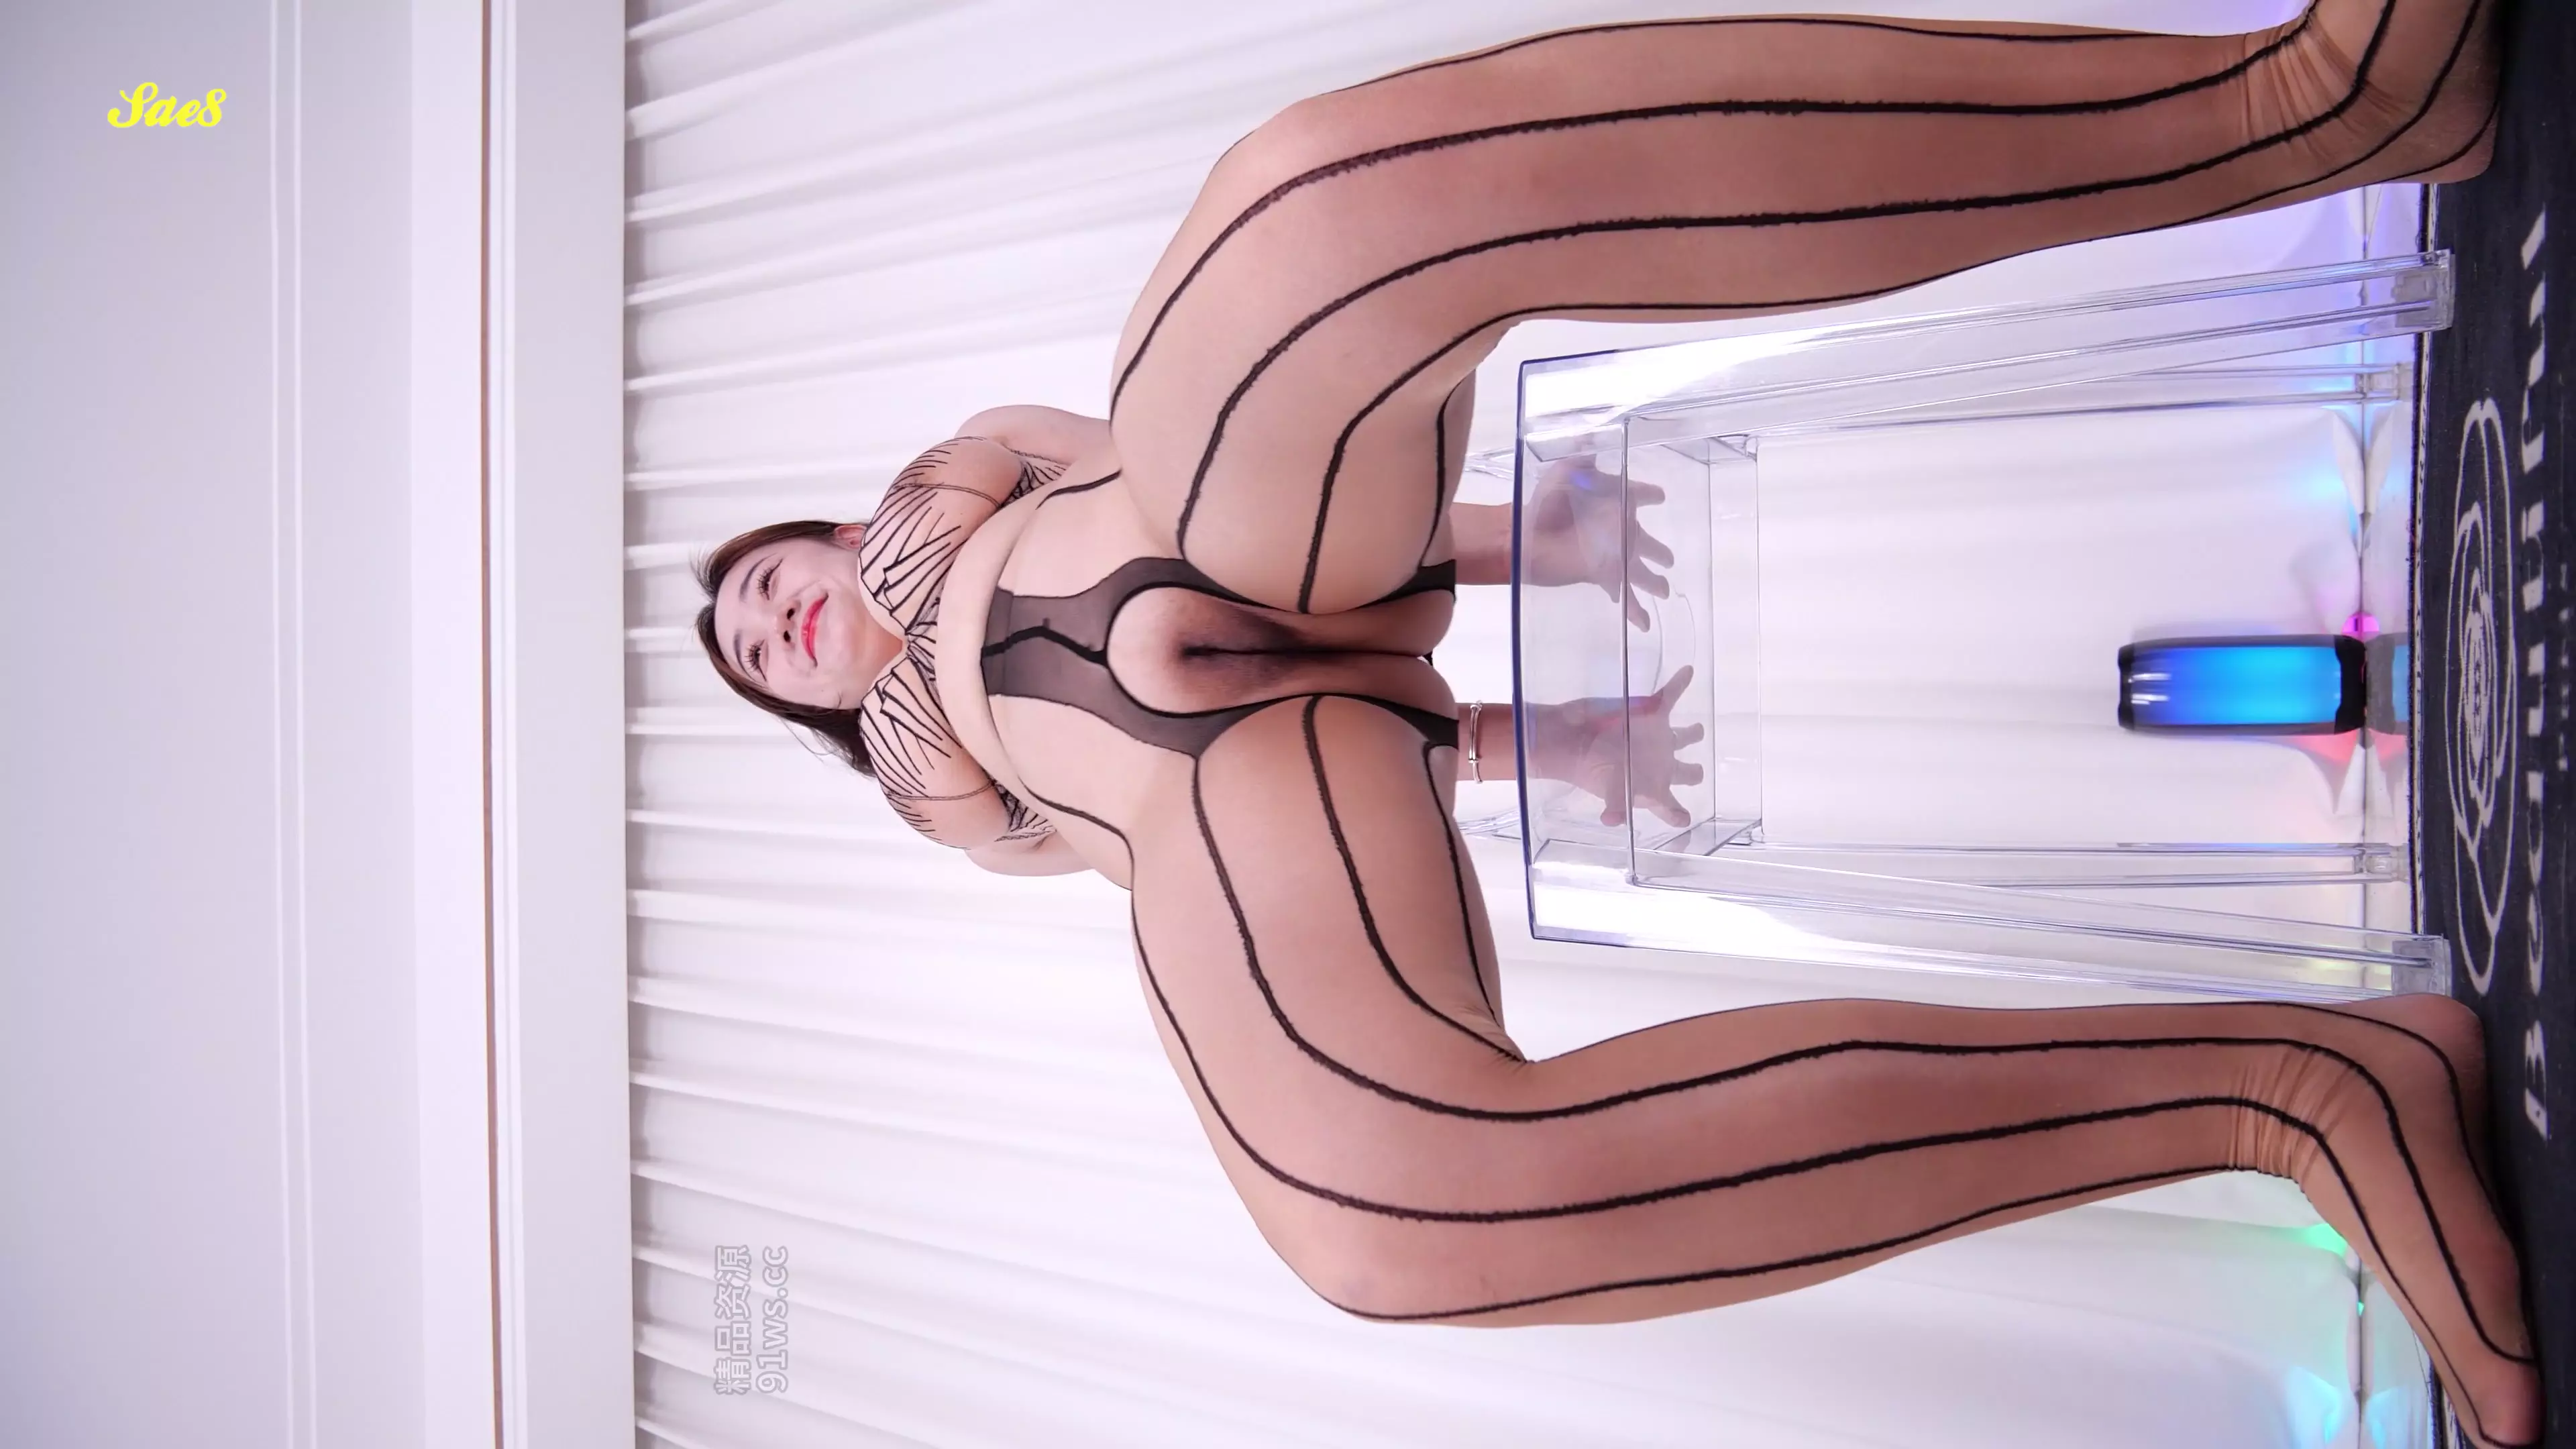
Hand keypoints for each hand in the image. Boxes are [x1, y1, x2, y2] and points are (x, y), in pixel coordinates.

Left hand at [1522, 456, 1674, 631]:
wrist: (1522, 536)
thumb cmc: (1543, 503)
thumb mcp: (1564, 472)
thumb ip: (1582, 457)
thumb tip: (1594, 443)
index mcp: (1609, 502)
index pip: (1635, 495)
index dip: (1648, 494)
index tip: (1658, 497)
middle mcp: (1613, 528)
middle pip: (1644, 541)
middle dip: (1657, 550)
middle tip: (1669, 559)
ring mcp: (1608, 554)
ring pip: (1638, 570)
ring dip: (1652, 581)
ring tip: (1664, 591)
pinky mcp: (1599, 574)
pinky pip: (1622, 591)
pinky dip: (1634, 609)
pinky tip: (1643, 623)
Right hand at [1525, 666, 1705, 827]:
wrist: (1570, 738)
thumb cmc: (1592, 768)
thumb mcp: (1610, 792)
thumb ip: (1618, 806)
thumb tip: (1611, 822)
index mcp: (1653, 787)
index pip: (1670, 809)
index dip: (1678, 815)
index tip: (1684, 819)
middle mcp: (1659, 764)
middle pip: (1684, 772)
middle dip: (1692, 772)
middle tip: (1697, 770)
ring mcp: (1657, 737)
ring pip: (1684, 736)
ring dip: (1692, 732)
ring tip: (1698, 729)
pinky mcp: (1651, 712)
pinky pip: (1671, 694)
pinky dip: (1680, 683)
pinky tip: (1688, 672)